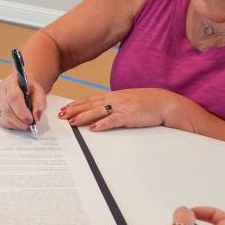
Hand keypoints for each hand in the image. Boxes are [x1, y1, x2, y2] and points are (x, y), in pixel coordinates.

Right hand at [0, 72, 46, 129]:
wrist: (21, 86)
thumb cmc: (29, 88)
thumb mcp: (39, 91)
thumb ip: (40, 103)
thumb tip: (36, 116)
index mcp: (12, 81)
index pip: (13, 97)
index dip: (22, 111)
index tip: (30, 119)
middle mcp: (0, 89)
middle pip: (7, 109)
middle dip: (19, 120)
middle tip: (29, 124)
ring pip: (3, 117)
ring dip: (16, 124)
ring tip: (25, 124)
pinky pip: (0, 121)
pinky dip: (11, 125)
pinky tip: (18, 123)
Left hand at [58, 88, 173, 130]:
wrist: (163, 102)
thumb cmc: (147, 103)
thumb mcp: (127, 100)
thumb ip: (114, 104)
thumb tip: (102, 111)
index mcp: (113, 96)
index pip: (90, 99)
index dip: (76, 104)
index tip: (65, 108)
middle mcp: (114, 100)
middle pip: (90, 104)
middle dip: (74, 110)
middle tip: (61, 115)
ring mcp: (121, 107)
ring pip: (98, 111)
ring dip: (84, 117)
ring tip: (72, 122)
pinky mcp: (129, 116)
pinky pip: (113, 120)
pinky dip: (103, 124)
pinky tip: (94, 128)